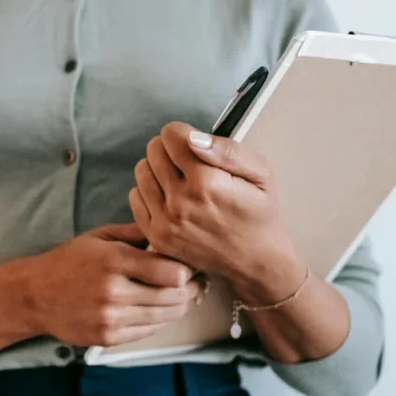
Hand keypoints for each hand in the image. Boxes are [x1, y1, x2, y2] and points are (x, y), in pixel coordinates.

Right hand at [22, 223, 201, 346]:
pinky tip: (162, 309)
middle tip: (198, 282)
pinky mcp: (108, 337)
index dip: (188, 270)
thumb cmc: (68, 262)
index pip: (171, 272)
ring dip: (181, 306)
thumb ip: (136, 234)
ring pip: (165, 316)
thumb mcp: (99, 237)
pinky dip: (161, 320)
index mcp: (113, 260)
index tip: (192, 265)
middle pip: (174, 296)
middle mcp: (114, 291)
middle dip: (192, 289)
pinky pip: (149, 331)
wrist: (34, 295)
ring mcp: (111, 318)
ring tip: (186, 296)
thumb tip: (170, 232)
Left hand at [128, 121, 305, 303]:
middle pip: (153, 150)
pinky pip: (135, 196)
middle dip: (170, 150)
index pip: (171, 135)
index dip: (183, 135)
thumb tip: (193, 138)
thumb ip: (227, 150)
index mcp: (207, 183)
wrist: (255, 261)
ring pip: (141, 171)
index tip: (194, 146)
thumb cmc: (259, 212)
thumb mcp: (260, 174)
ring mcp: (165, 222)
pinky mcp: (155, 236)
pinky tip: (171, 198)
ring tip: (180, 180)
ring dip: (157, 169)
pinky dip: (149, 192)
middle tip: (189, 164)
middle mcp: (182, 202)